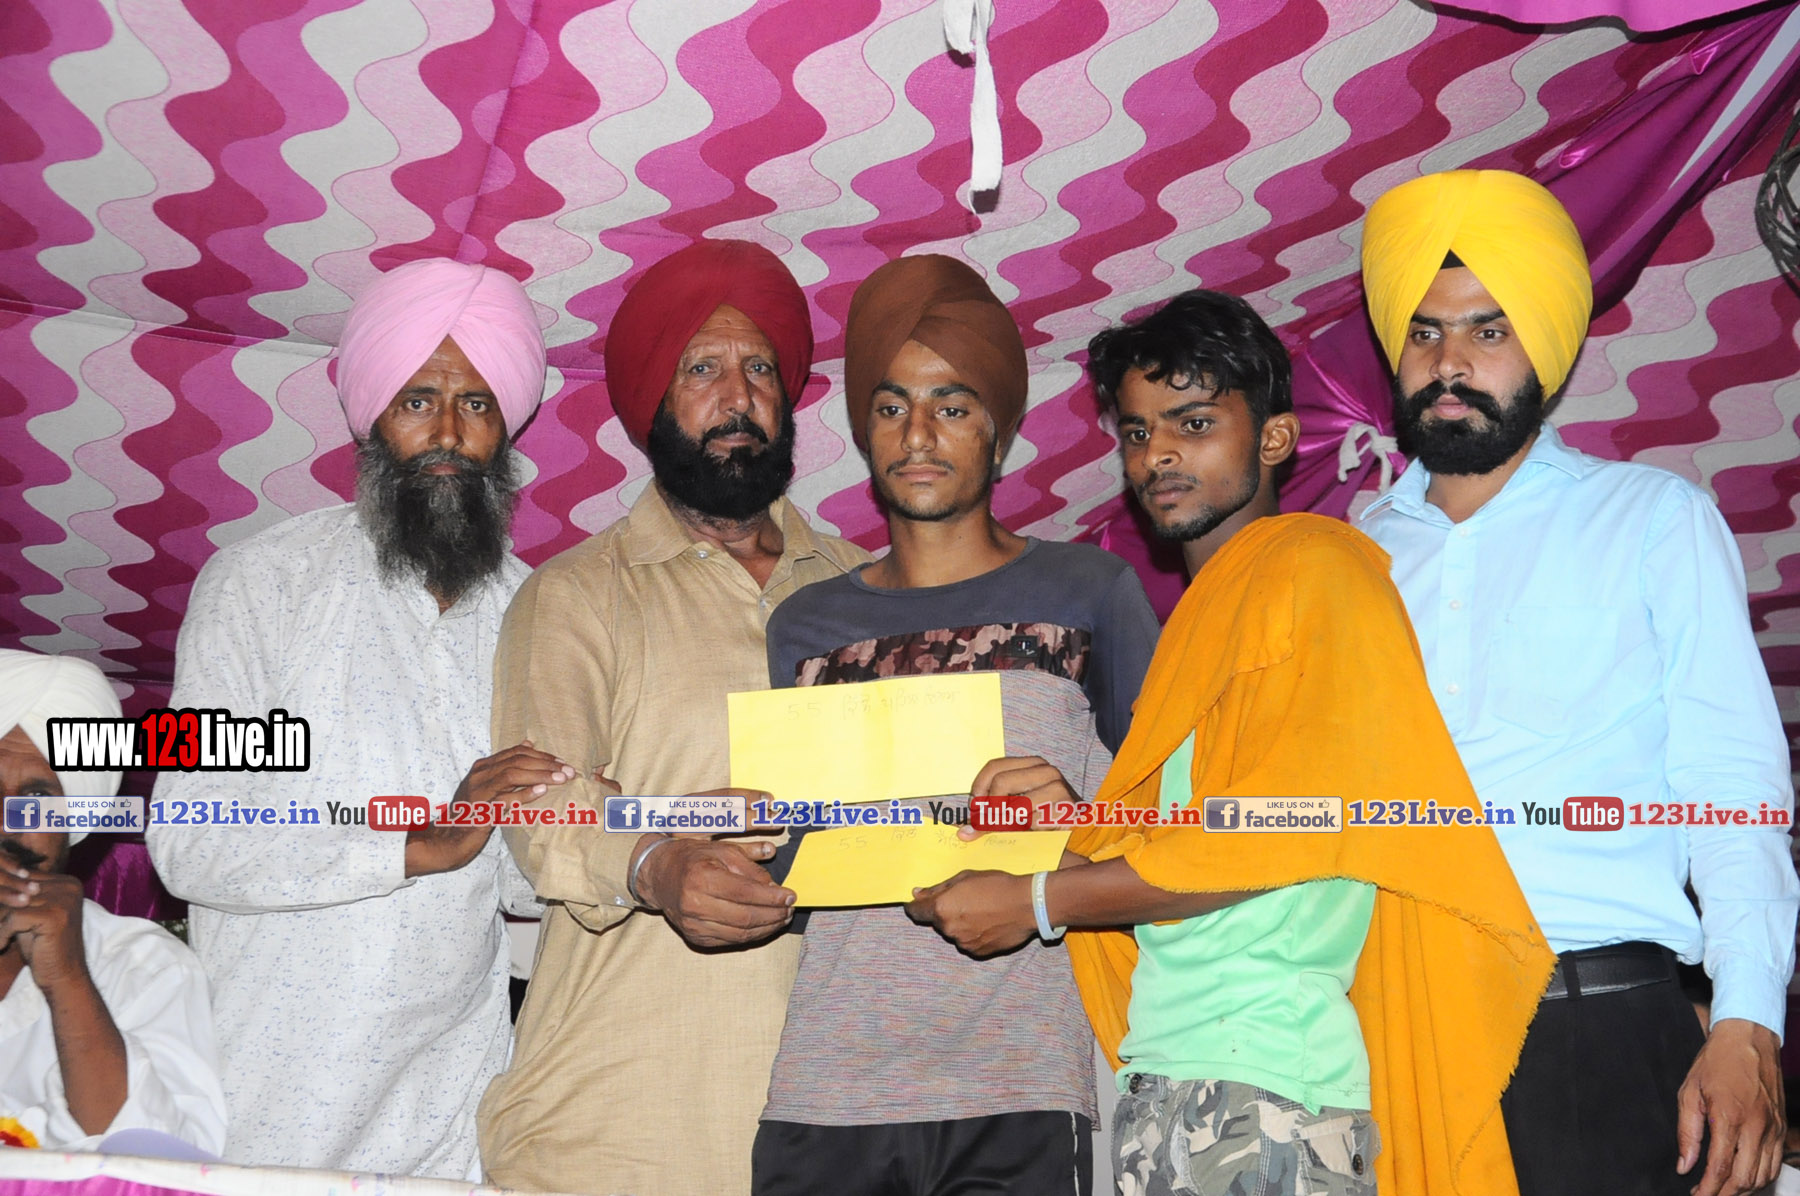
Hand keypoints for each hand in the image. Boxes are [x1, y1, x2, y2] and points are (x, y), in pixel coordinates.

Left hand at [0, 859, 89, 991]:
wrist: (64, 976)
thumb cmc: (44, 947)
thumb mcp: (32, 915)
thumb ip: (19, 897)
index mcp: (67, 882)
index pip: (22, 877)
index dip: (6, 895)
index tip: (5, 917)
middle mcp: (68, 886)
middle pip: (15, 889)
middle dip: (1, 911)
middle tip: (0, 927)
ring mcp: (63, 900)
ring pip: (11, 903)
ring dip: (0, 923)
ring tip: (0, 937)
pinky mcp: (53, 916)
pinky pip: (13, 919)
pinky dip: (2, 934)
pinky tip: (1, 946)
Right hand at [406, 741, 572, 877]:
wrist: (448, 840)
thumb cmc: (471, 814)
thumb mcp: (488, 786)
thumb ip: (505, 766)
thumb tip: (528, 743)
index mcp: (482, 768)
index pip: (516, 753)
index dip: (542, 755)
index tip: (562, 763)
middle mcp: (479, 776)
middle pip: (517, 761)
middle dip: (546, 764)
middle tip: (569, 771)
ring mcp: (478, 793)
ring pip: (512, 775)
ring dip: (539, 775)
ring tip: (561, 779)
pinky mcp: (479, 812)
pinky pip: (504, 799)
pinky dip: (523, 794)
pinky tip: (541, 791)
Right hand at [636, 836, 793, 947]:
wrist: (660, 875)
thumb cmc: (694, 858)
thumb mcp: (722, 850)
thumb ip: (751, 867)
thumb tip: (775, 887)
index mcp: (702, 878)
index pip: (746, 893)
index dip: (772, 897)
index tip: (791, 896)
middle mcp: (695, 904)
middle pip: (745, 917)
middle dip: (774, 915)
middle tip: (790, 909)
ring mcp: (693, 925)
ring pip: (740, 934)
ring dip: (767, 928)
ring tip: (781, 918)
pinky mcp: (695, 937)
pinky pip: (730, 941)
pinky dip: (751, 935)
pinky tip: (764, 926)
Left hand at [905, 869, 1035, 956]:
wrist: (1027, 906)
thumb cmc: (996, 886)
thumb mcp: (965, 877)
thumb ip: (937, 888)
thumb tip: (917, 894)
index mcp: (941, 908)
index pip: (916, 912)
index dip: (917, 907)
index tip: (921, 903)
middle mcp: (948, 929)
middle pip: (937, 921)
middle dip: (946, 912)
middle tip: (968, 900)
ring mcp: (963, 943)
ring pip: (954, 932)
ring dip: (961, 924)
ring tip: (983, 911)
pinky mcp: (978, 953)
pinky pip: (969, 943)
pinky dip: (974, 934)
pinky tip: (990, 923)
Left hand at [957, 756, 1079, 839]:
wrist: (1082, 833)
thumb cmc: (1043, 820)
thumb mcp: (1014, 814)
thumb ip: (989, 818)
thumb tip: (963, 832)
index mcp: (1032, 764)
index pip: (994, 766)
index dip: (978, 788)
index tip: (975, 808)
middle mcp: (1046, 770)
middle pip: (1001, 783)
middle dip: (991, 808)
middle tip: (992, 823)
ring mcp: (1058, 787)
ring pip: (1016, 805)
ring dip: (1012, 822)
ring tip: (1020, 827)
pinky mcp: (1066, 807)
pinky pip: (1034, 822)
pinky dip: (1031, 831)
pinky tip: (1040, 831)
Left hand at [1676, 1017, 1784, 1195]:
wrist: (1748, 1039)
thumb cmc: (1716, 1062)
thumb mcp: (1690, 1092)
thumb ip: (1687, 1132)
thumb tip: (1685, 1164)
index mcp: (1729, 1117)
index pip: (1721, 1168)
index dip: (1708, 1189)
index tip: (1697, 1195)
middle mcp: (1755, 1127)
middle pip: (1745, 1179)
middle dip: (1725, 1194)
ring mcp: (1771, 1128)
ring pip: (1763, 1175)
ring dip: (1744, 1189)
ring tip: (1723, 1190)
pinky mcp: (1779, 1127)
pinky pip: (1774, 1163)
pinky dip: (1761, 1176)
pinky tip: (1745, 1177)